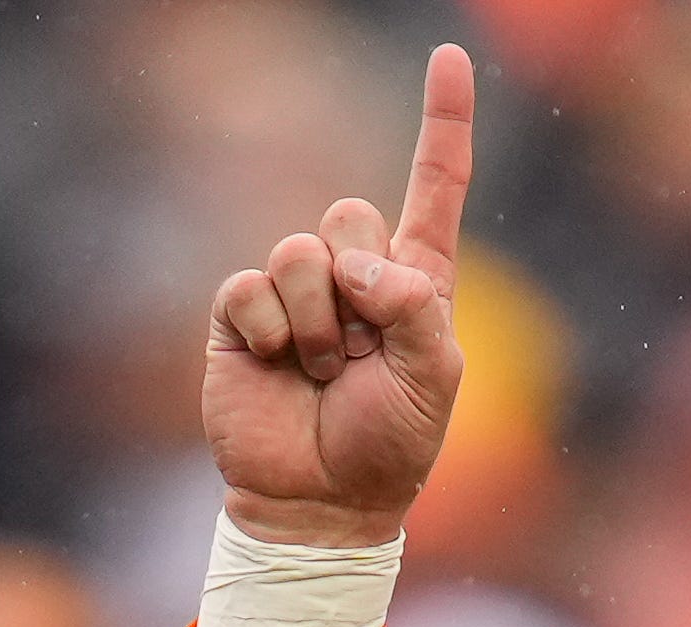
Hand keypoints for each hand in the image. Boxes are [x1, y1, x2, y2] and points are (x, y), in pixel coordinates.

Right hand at [201, 45, 473, 547]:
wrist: (316, 505)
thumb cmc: (387, 447)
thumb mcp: (433, 377)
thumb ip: (415, 309)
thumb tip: (359, 267)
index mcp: (415, 282)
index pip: (434, 186)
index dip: (442, 123)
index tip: (448, 58)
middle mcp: (354, 277)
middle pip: (351, 213)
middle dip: (359, 284)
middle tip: (358, 355)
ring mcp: (295, 296)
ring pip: (299, 249)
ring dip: (317, 321)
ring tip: (322, 373)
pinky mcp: (242, 321)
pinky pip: (248, 286)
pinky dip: (268, 327)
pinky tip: (277, 364)